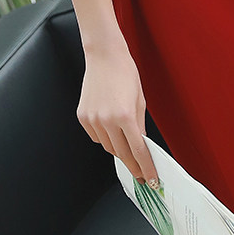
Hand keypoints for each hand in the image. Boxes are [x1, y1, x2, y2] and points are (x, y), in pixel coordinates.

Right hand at [76, 44, 159, 184]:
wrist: (104, 57)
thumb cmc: (125, 73)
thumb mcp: (139, 100)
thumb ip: (140, 126)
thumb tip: (142, 146)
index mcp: (125, 115)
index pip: (137, 150)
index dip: (145, 167)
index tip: (150, 178)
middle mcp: (107, 120)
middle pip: (121, 153)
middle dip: (133, 165)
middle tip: (141, 173)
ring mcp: (92, 119)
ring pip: (107, 147)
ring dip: (119, 150)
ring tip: (127, 148)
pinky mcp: (82, 117)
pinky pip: (96, 137)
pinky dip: (105, 139)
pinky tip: (111, 131)